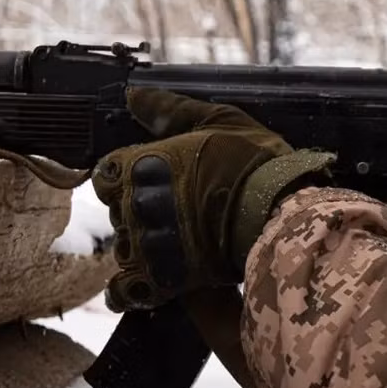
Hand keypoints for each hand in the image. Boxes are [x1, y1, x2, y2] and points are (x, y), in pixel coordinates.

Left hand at [91, 87, 333, 311]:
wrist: (278, 213)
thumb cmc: (252, 162)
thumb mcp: (218, 120)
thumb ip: (170, 109)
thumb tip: (133, 95)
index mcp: (139, 164)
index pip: (107, 174)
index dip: (129, 178)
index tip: (155, 181)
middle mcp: (132, 205)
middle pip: (118, 212)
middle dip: (143, 213)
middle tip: (178, 213)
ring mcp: (143, 245)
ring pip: (124, 249)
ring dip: (145, 248)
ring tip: (180, 245)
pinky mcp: (158, 281)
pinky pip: (126, 291)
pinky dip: (133, 289)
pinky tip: (153, 281)